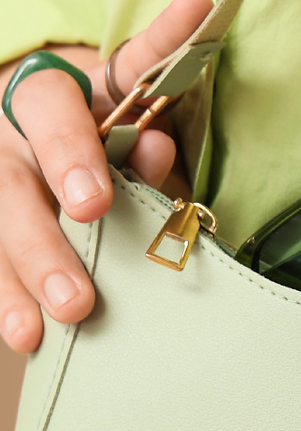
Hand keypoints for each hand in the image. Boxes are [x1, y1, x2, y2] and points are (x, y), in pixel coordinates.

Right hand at [0, 0, 212, 352]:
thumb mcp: (130, 108)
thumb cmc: (107, 113)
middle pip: (10, 187)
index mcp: (47, 96)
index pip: (50, 108)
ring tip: (41, 330)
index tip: (94, 204)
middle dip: (43, 245)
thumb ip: (145, 130)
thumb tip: (155, 151)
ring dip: (20, 285)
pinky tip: (25, 335)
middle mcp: (8, 138)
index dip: (69, 154)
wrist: (58, 111)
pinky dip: (8, 299)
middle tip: (76, 296)